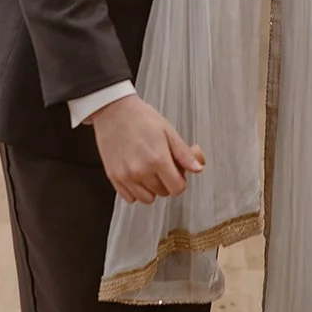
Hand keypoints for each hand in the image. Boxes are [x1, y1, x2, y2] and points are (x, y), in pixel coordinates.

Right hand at [88, 94, 204, 204]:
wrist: (114, 112)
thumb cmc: (141, 118)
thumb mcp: (168, 131)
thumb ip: (183, 154)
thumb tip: (197, 168)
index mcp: (158, 159)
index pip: (177, 188)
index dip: (181, 181)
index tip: (178, 173)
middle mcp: (141, 171)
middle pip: (163, 193)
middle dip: (167, 182)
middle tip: (163, 166)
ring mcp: (126, 176)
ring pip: (147, 199)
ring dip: (151, 189)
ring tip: (149, 171)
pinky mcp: (114, 177)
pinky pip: (129, 197)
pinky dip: (135, 190)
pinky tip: (137, 175)